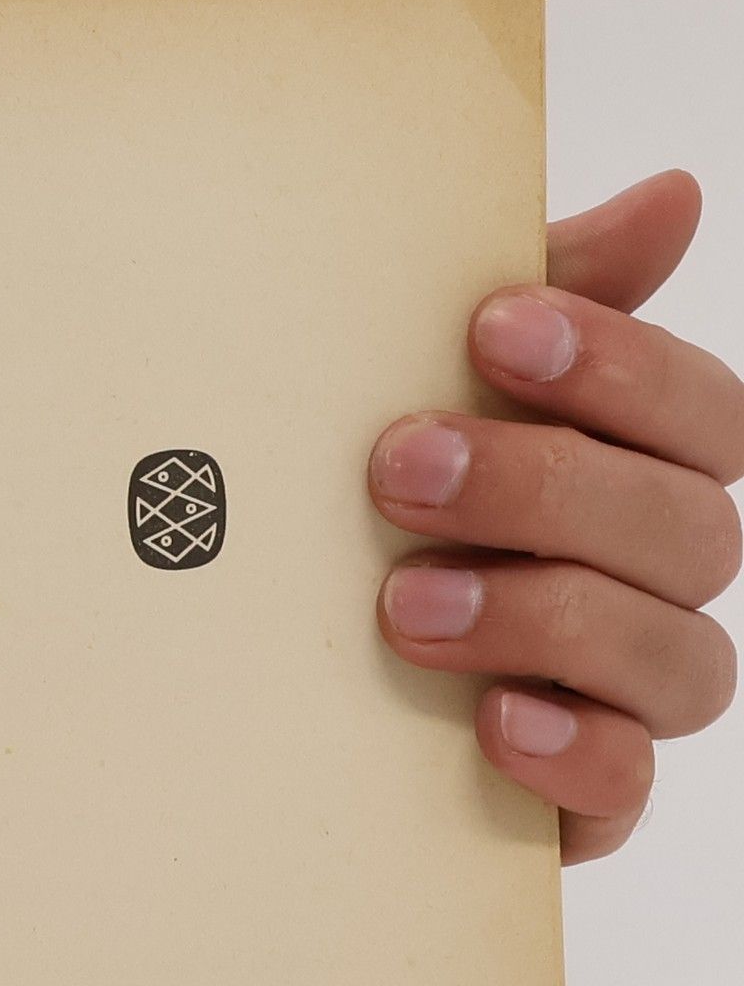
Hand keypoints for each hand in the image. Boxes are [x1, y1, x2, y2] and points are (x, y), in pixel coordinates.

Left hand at [371, 171, 741, 863]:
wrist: (287, 668)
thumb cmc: (392, 500)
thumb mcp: (438, 388)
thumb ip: (551, 298)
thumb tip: (675, 192)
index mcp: (640, 469)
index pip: (699, 412)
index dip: (617, 364)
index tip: (492, 328)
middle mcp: (656, 578)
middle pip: (688, 528)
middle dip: (545, 488)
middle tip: (397, 470)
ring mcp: (628, 691)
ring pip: (678, 660)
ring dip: (543, 618)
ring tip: (404, 605)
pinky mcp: (584, 793)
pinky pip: (628, 790)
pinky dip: (574, 756)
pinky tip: (495, 722)